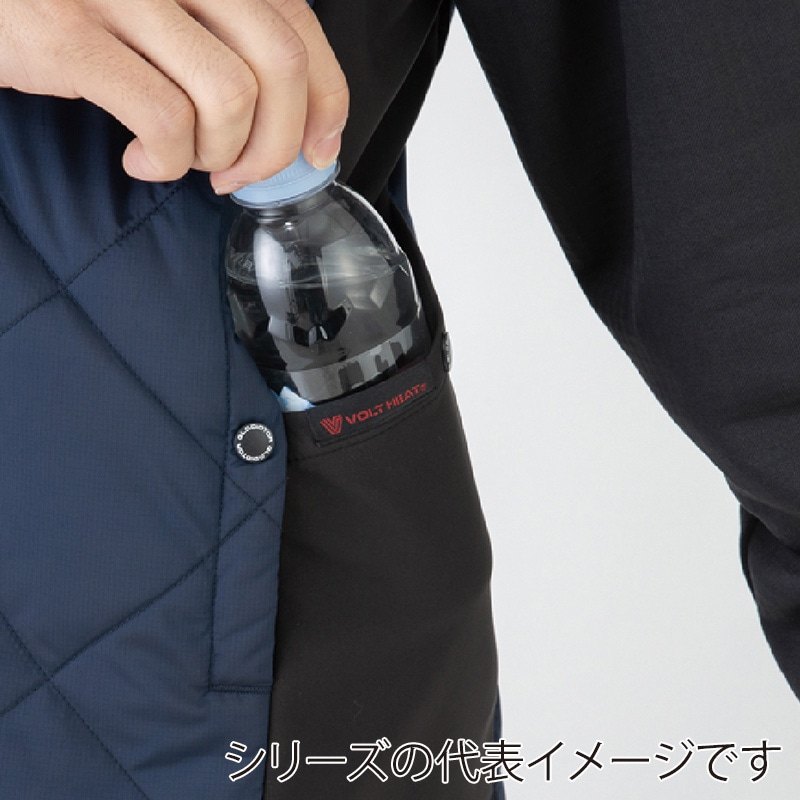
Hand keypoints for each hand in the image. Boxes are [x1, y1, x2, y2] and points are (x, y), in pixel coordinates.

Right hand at [0, 0, 348, 191]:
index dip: (327, 102)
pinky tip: (140, 159)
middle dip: (274, 145)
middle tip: (240, 173)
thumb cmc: (82, 9)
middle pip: (280, 66)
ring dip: (215, 153)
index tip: (318, 150)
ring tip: (180, 155)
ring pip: (230, 96)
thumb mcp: (166, 10)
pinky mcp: (70, 33)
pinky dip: (164, 161)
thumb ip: (228, 43)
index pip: (300, 28)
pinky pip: (163, 119)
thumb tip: (298, 127)